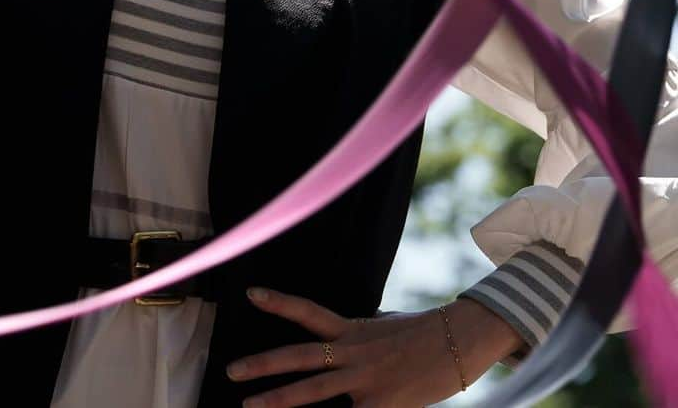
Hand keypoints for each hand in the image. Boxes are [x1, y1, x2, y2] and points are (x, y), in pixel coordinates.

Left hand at [224, 288, 524, 406]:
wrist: (459, 339)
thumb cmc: (425, 333)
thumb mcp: (387, 326)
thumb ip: (362, 334)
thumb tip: (348, 336)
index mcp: (353, 329)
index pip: (308, 312)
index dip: (279, 302)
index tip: (250, 294)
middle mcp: (352, 350)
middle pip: (299, 356)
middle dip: (263, 365)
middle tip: (231, 371)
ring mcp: (365, 378)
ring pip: (313, 389)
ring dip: (278, 399)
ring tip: (248, 406)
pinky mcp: (382, 402)